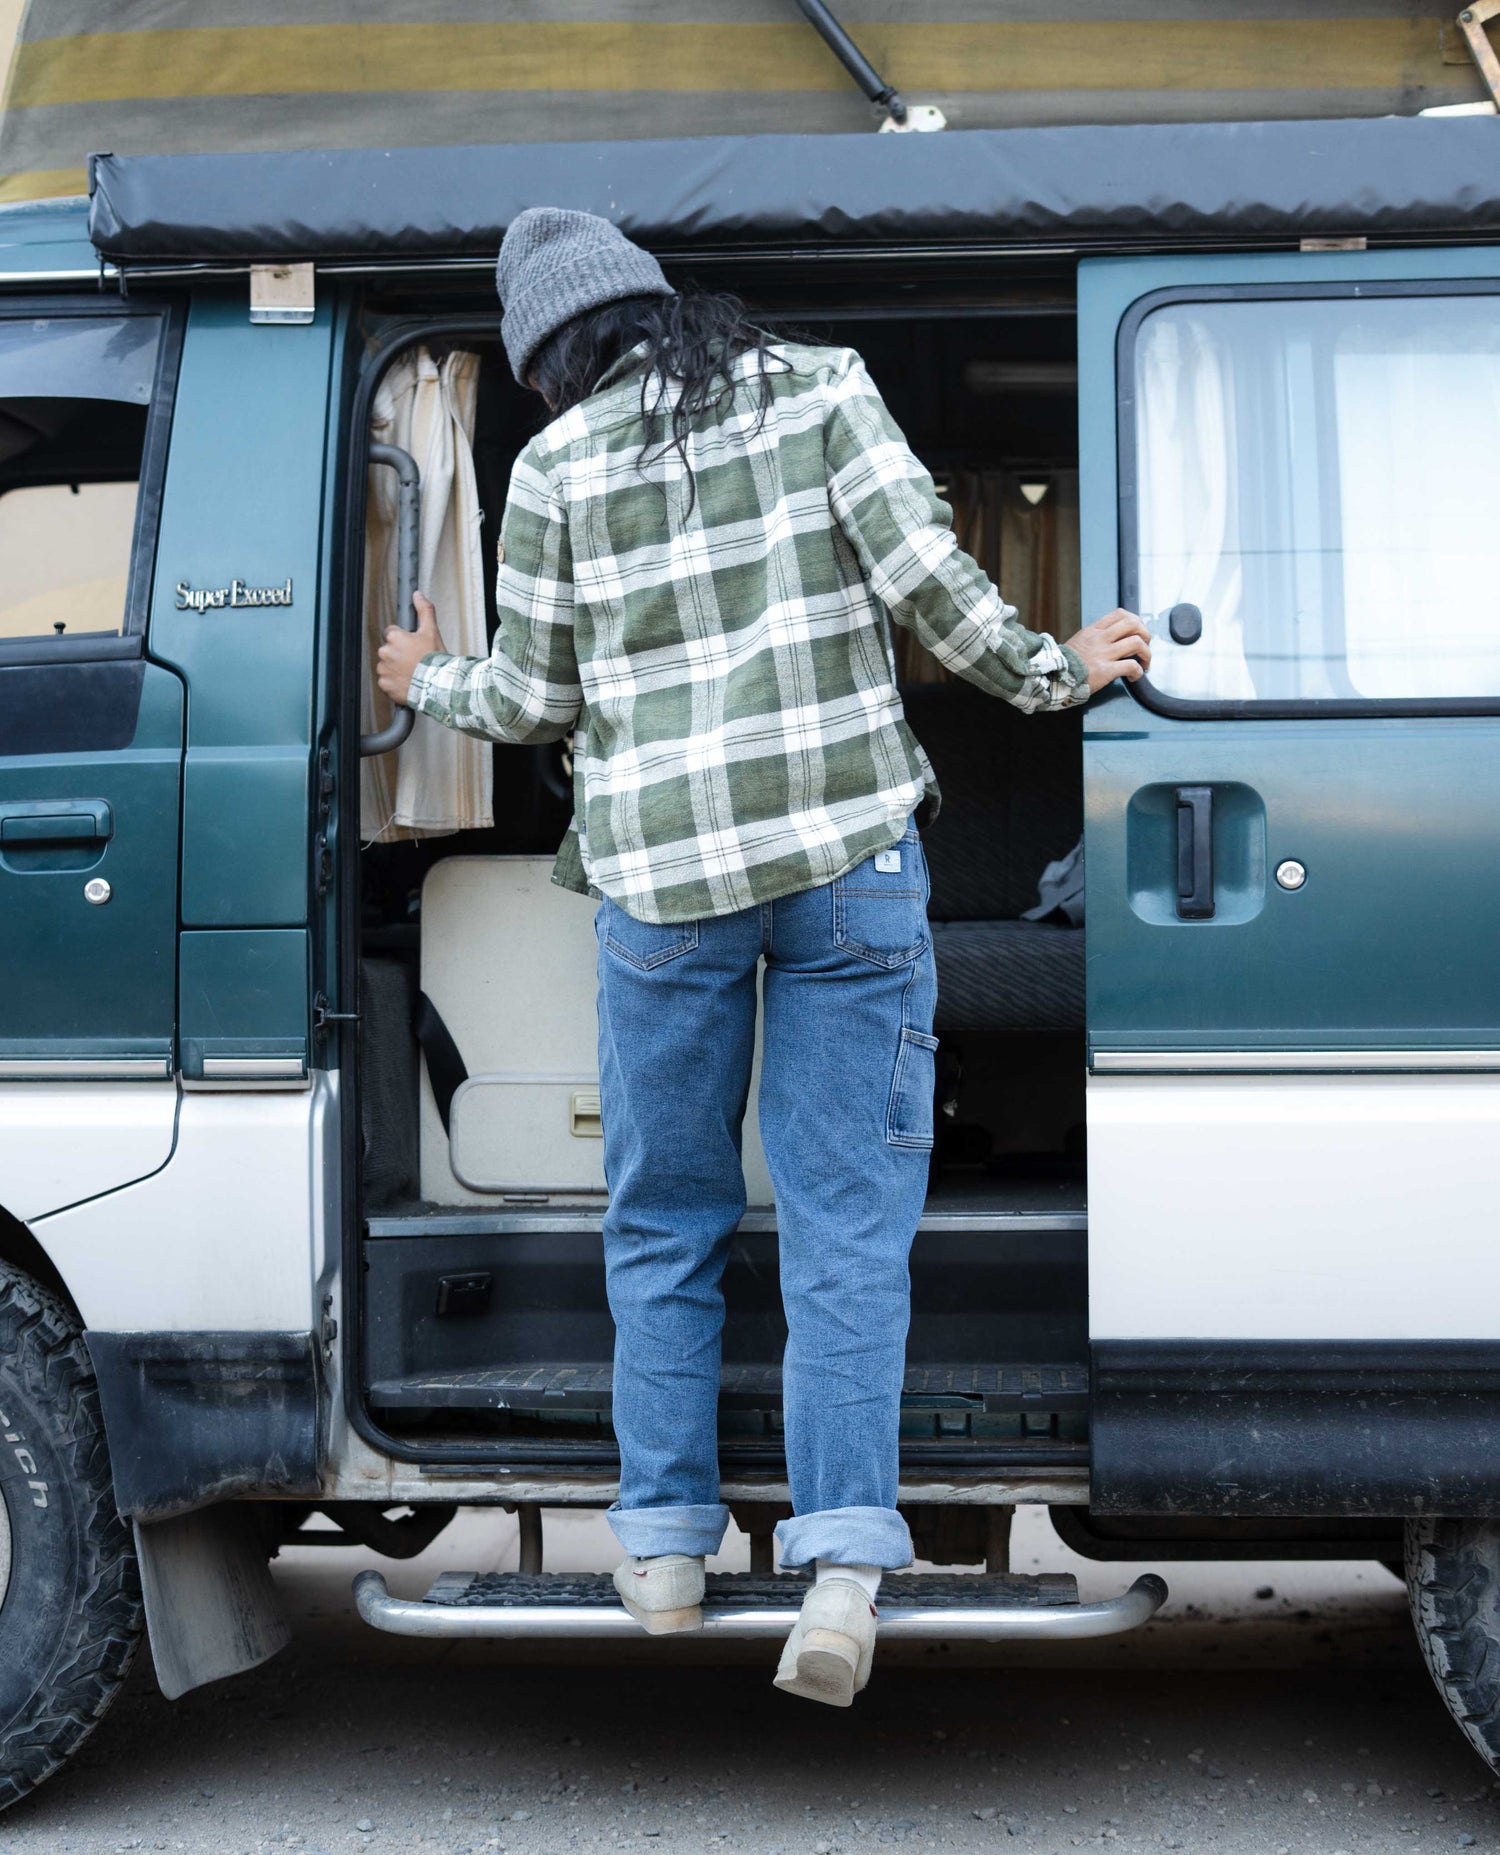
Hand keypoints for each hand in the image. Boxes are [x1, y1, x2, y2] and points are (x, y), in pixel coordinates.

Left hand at [375, 591, 445, 706]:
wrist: (437, 685)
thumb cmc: (434, 659)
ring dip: (396, 669)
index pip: (391, 633)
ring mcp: (384, 670)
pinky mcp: (385, 685)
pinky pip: (386, 683)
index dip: (403, 639)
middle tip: (414, 661)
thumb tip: (418, 594)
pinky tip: (407, 683)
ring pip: (386, 666)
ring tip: (412, 673)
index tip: (412, 646)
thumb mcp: (432, 631)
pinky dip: (394, 684)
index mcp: (394, 637)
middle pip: (388, 650)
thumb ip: (424, 611)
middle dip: (398, 654)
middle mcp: (385, 652)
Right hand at [1069, 607, 1151, 693]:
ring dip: (1146, 653)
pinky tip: (1134, 676)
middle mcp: (1100, 639)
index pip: (1120, 614)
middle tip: (1145, 646)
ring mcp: (1103, 654)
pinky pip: (1131, 666)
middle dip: (1145, 634)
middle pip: (1133, 624)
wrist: (1054, 678)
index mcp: (1093, 631)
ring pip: (1136, 643)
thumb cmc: (1066, 664)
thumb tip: (1115, 639)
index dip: (1135, 620)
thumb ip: (1096, 638)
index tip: (1138, 632)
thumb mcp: (1079, 642)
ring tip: (1144, 663)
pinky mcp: (1106, 671)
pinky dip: (1138, 671)